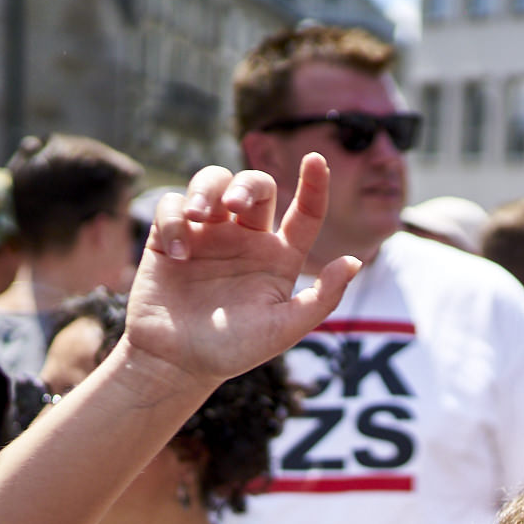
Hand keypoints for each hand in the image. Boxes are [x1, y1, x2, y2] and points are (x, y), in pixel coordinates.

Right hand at [118, 154, 359, 394]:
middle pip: (256, 186)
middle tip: (232, 206)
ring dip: (207, 188)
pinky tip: (175, 253)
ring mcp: (209, 234)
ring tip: (200, 217)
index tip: (316, 159)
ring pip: (213, 181)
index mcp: (280, 257)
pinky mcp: (169, 236)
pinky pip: (172, 205)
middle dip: (247, 184)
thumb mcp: (284, 329)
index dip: (315, 185)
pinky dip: (173, 219)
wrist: (177, 363)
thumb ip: (321, 298)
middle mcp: (247, 239)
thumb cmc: (234, 350)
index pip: (306, 213)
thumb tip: (354, 262)